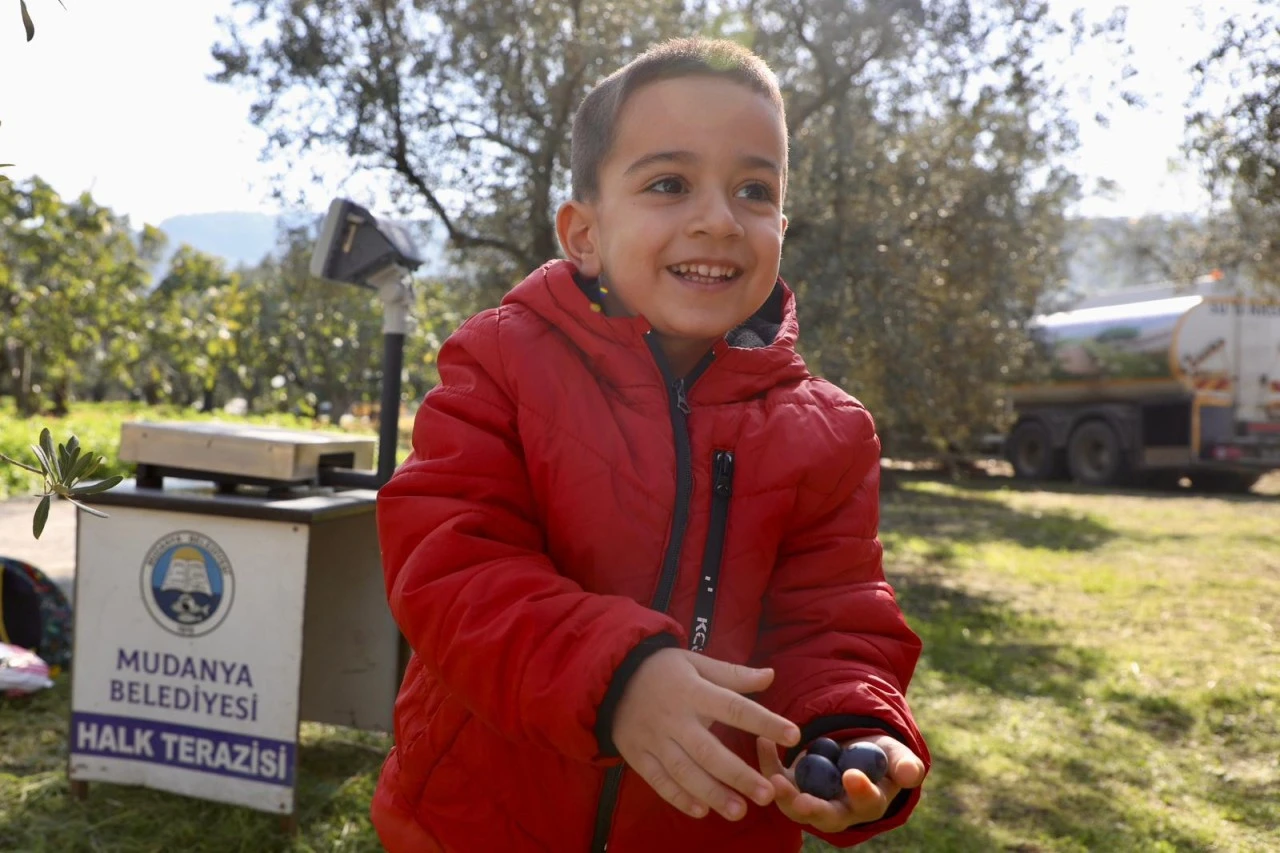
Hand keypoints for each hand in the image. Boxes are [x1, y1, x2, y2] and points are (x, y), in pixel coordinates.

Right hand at [612, 649, 801, 821]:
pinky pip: (658, 781)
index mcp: (692, 691)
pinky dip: (678, 798)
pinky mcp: (637, 754)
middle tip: (767, 794)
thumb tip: (771, 676)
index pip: (733, 707)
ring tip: (739, 812)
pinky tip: (701, 811)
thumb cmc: (662, 669)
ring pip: (684, 772)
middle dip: (738, 774)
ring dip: (712, 793)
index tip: (792, 734)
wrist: (610, 676)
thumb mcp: (695, 662)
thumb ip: (732, 674)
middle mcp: (674, 718)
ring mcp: (653, 739)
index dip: (763, 720)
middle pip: (708, 751)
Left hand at [756, 734, 925, 833]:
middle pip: (826, 815)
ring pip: (796, 807)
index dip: (860, 791)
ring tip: (774, 779)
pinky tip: (763, 742)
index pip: (866, 802)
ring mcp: (813, 800)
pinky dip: (768, 764)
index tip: (852, 775)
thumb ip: (904, 765)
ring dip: (784, 795)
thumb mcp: (896, 755)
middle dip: (813, 809)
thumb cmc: (880, 755)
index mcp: (869, 802)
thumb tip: (910, 774)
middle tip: (801, 801)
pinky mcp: (793, 786)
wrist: (854, 750)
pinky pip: (778, 780)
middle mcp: (839, 809)